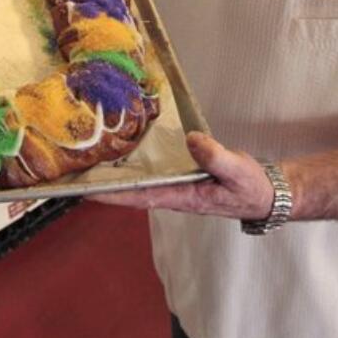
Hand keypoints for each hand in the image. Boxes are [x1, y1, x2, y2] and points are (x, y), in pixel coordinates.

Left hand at [90, 132, 275, 219]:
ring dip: (115, 173)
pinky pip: (152, 171)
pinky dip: (135, 163)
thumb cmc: (251, 187)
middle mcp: (173, 192)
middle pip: (131, 190)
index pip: (140, 196)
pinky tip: (122, 149)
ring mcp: (176, 185)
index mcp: (183, 197)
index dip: (112, 193)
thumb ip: (216, 157)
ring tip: (87, 159)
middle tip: (72, 172)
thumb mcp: (238, 171)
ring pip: (139, 180)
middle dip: (103, 183)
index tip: (85, 189)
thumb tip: (192, 140)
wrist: (265, 193)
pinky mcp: (181, 175)